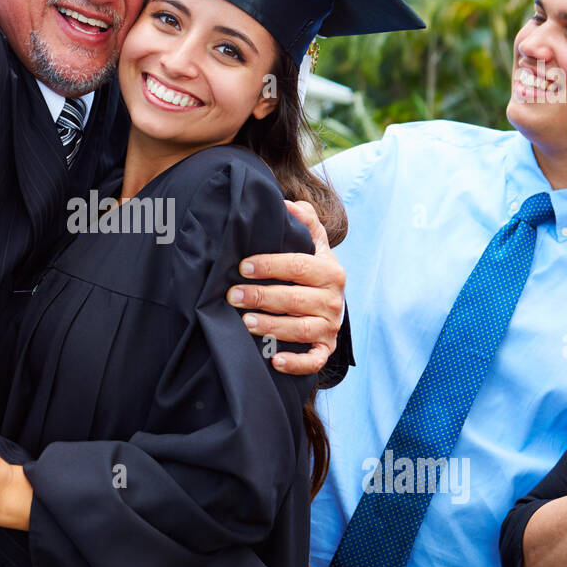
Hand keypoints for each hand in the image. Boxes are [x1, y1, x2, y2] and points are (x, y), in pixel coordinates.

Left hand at [228, 199, 344, 376]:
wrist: (331, 304)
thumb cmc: (312, 271)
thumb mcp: (314, 243)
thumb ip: (305, 221)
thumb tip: (287, 203)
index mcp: (330, 271)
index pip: (299, 266)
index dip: (270, 265)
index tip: (243, 266)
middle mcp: (333, 300)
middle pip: (296, 299)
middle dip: (262, 297)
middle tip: (233, 295)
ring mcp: (330, 327)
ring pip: (302, 329)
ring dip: (273, 326)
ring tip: (246, 322)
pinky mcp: (326, 349)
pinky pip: (313, 360)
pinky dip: (296, 362)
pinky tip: (275, 361)